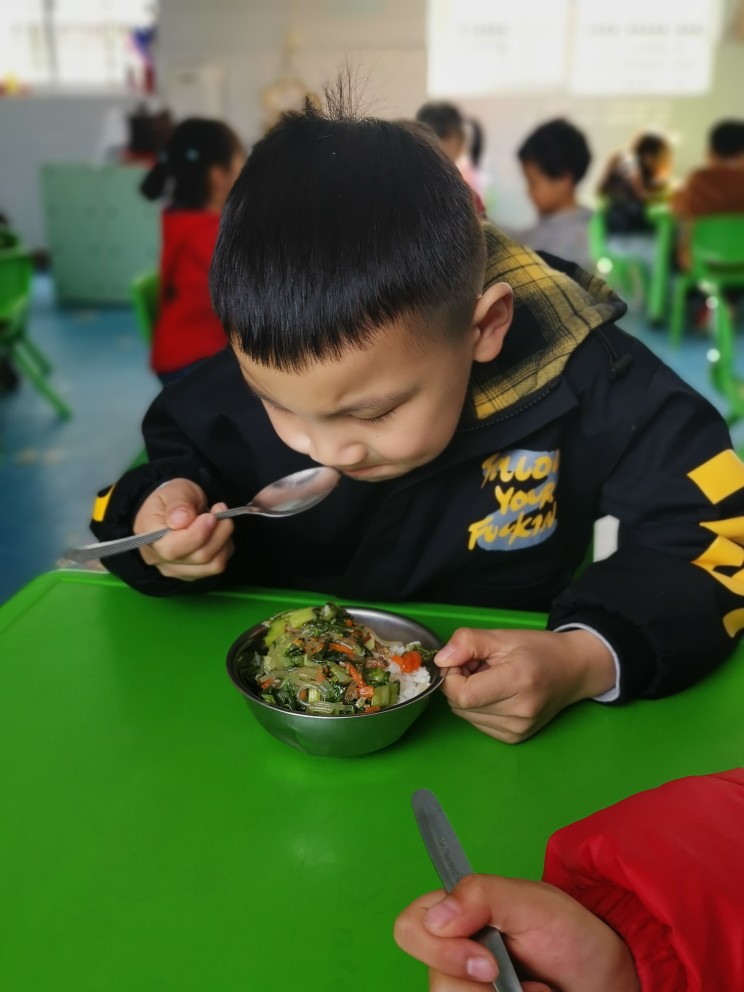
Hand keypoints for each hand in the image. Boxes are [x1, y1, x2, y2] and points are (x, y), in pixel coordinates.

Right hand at [134, 478, 234, 579]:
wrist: (174, 509)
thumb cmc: (172, 498)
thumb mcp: (174, 491)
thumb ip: (178, 504)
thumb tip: (182, 520)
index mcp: (148, 535)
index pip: (172, 548)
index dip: (197, 535)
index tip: (211, 516)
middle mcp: (159, 558)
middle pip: (198, 557)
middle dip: (218, 532)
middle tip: (220, 510)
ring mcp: (176, 569)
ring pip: (212, 565)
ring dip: (224, 540)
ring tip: (221, 519)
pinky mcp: (192, 573)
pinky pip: (216, 566)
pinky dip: (225, 548)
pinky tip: (218, 533)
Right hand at [394, 875, 638, 991]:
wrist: (609, 982)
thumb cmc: (572, 934)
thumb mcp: (533, 902)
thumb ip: (483, 894)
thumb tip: (436, 916)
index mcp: (456, 919)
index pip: (410, 929)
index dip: (439, 949)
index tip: (486, 960)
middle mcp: (454, 960)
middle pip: (435, 984)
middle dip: (476, 988)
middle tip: (509, 978)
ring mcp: (469, 991)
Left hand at [436, 629, 615, 742]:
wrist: (574, 670)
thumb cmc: (539, 649)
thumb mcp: (503, 636)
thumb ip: (468, 642)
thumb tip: (441, 659)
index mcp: (518, 682)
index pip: (462, 694)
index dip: (451, 676)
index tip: (462, 660)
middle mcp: (519, 712)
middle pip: (460, 706)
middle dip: (459, 683)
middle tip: (479, 666)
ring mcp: (518, 729)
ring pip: (465, 716)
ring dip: (468, 696)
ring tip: (491, 679)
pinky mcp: (515, 738)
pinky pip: (478, 723)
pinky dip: (479, 707)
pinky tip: (497, 693)